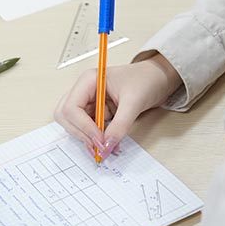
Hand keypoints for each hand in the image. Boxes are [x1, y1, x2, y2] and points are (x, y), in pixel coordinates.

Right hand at [54, 55, 180, 160]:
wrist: (158, 78)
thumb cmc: (146, 79)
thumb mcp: (134, 102)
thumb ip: (119, 125)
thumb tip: (107, 145)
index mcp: (89, 80)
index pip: (71, 107)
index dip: (83, 126)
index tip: (100, 140)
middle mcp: (84, 90)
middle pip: (66, 116)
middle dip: (80, 133)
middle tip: (99, 146)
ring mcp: (89, 101)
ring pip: (73, 124)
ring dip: (86, 137)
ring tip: (104, 146)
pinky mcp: (96, 111)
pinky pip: (87, 128)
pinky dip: (94, 138)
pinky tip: (108, 143)